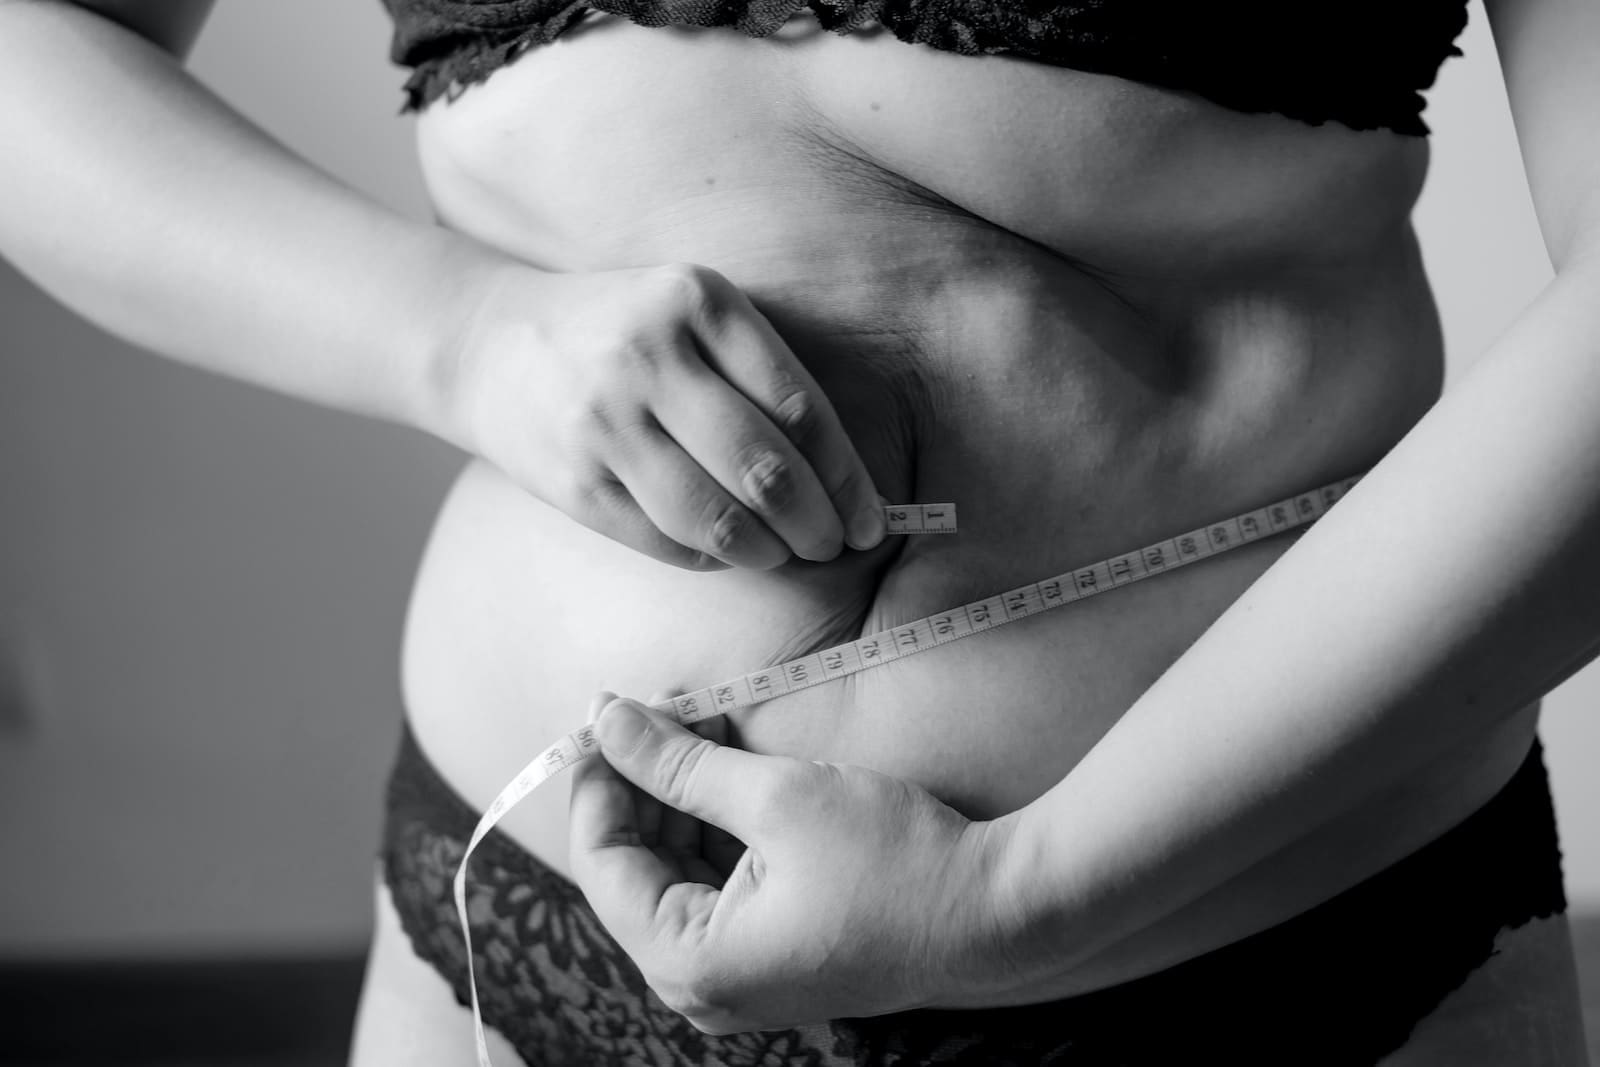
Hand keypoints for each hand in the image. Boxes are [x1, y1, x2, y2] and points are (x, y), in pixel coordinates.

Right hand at [449, 261, 884, 569]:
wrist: (488, 343)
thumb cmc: (620, 331)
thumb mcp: (690, 312)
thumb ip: (759, 373)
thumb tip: (842, 478)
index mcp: (696, 301)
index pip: (798, 407)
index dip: (847, 476)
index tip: (873, 516)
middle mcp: (648, 357)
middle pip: (764, 467)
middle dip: (817, 524)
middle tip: (837, 545)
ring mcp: (603, 422)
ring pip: (715, 516)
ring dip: (768, 552)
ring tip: (787, 555)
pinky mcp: (572, 480)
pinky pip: (665, 541)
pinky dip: (710, 557)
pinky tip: (728, 551)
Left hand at [568, 695, 1013, 1033]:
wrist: (999, 913)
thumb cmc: (894, 861)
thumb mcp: (778, 796)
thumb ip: (680, 762)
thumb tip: (606, 721)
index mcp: (691, 961)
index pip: (603, 862)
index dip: (598, 781)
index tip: (606, 716)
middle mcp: (703, 987)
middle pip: (635, 871)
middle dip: (643, 785)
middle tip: (660, 709)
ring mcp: (740, 978)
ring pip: (676, 875)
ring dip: (680, 800)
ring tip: (700, 727)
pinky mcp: (774, 958)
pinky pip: (716, 891)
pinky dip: (716, 830)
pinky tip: (731, 770)